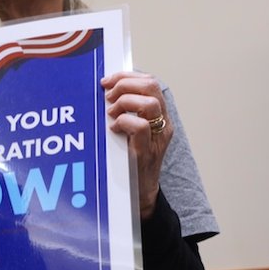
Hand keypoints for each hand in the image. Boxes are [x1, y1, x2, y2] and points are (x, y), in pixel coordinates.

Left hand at [101, 71, 172, 219]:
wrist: (140, 193)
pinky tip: (114, 129)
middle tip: (108, 96)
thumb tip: (105, 91)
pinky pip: (140, 127)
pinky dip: (124, 122)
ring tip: (111, 113)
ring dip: (125, 102)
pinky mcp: (147, 152)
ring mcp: (157, 138)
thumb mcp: (131, 130)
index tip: (107, 81)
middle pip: (152, 86)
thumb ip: (125, 111)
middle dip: (125, 84)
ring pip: (150, 103)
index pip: (149, 81)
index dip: (127, 76)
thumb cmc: (131, 160)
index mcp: (160, 114)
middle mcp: (163, 123)